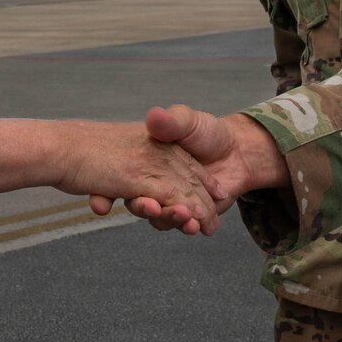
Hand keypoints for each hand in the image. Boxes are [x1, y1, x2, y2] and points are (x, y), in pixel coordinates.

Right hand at [89, 105, 288, 234]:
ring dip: (168, 218)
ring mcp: (170, 200)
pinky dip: (185, 224)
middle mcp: (154, 181)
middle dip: (144, 207)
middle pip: (140, 200)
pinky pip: (180, 222)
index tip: (103, 200)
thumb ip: (171, 122)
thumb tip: (154, 116)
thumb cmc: (208, 132)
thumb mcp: (187, 120)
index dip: (108, 190)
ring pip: (160, 214)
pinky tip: (197, 225)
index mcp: (148, 160)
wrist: (239, 150)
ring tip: (183, 217)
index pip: (124, 177)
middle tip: (152, 207)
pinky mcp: (189, 214)